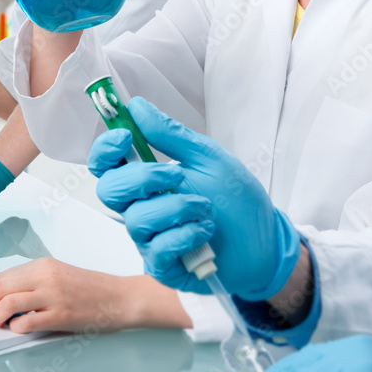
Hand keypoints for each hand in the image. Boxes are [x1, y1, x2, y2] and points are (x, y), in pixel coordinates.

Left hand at [0, 258, 156, 333]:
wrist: (120, 297)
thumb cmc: (92, 289)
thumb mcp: (59, 275)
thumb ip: (34, 282)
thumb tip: (4, 297)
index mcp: (43, 265)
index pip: (1, 276)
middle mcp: (46, 276)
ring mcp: (53, 295)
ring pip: (7, 303)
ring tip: (0, 324)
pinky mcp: (61, 315)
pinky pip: (26, 322)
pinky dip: (17, 328)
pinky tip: (21, 328)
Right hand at [88, 98, 300, 298]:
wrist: (265, 243)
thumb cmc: (235, 200)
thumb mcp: (208, 158)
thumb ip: (171, 135)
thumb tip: (137, 106)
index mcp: (146, 179)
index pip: (106, 164)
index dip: (105, 149)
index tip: (126, 137)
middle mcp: (140, 207)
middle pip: (109, 191)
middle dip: (142, 178)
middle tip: (176, 175)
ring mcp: (149, 238)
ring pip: (136, 220)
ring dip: (177, 208)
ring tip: (206, 208)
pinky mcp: (163, 265)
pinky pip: (157, 249)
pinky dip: (185, 235)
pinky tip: (205, 232)